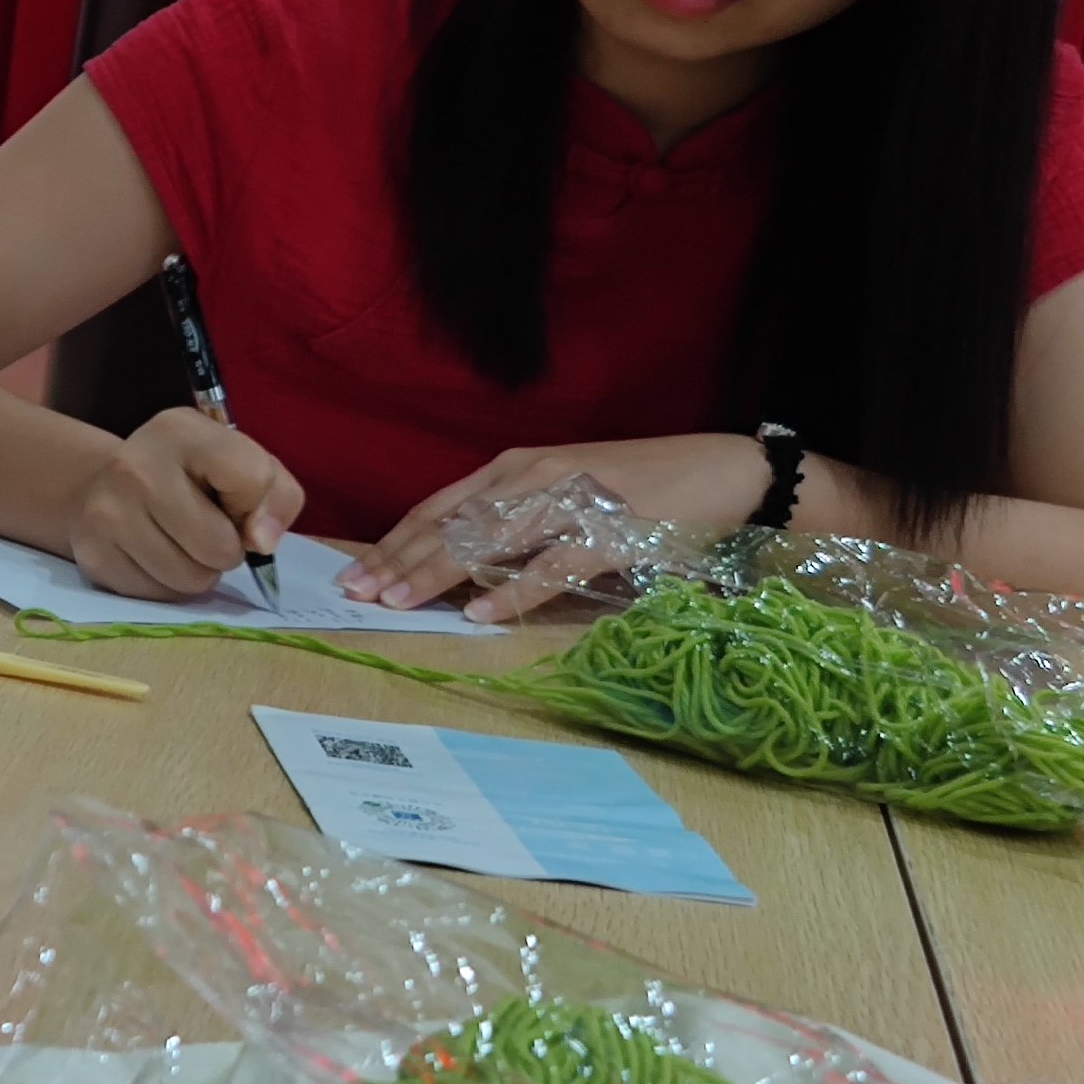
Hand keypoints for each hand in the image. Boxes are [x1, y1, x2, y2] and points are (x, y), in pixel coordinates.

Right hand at [69, 409, 303, 601]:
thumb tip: (262, 543)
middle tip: (207, 528)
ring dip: (198, 571)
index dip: (257, 503)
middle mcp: (136, 467)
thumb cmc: (188, 476)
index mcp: (180, 431)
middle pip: (219, 546)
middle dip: (226, 549)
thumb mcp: (240, 462)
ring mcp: (108, 514)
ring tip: (181, 544)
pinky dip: (168, 585)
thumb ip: (276, 495)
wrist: (99, 486)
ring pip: (190, 579)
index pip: (252, 479)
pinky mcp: (94, 557)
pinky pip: (160, 596)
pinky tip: (155, 556)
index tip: (237, 501)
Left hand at [342, 435, 770, 620]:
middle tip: (357, 592)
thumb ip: (515, 516)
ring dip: (437, 574)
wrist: (726, 472)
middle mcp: (534, 476)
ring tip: (397, 602)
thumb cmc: (641, 486)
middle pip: (450, 523)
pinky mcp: (609, 532)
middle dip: (399, 559)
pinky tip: (478, 616)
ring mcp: (570, 502)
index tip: (357, 570)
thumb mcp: (564, 489)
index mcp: (518, 467)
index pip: (439, 507)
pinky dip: (512, 593)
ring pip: (487, 540)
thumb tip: (459, 560)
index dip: (395, 540)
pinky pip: (551, 567)